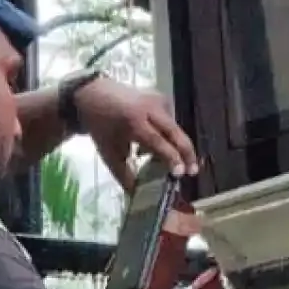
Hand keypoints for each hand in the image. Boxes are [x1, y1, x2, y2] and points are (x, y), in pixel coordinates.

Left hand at [74, 78, 199, 187]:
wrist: (95, 93)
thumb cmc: (102, 126)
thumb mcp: (109, 153)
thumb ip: (124, 174)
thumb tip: (137, 195)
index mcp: (134, 121)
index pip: (158, 142)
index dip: (172, 158)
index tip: (181, 173)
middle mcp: (150, 108)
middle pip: (175, 133)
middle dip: (187, 153)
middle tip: (193, 172)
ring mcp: (158, 100)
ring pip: (175, 128)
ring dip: (175, 146)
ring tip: (166, 160)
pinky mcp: (162, 97)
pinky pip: (171, 121)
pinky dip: (168, 135)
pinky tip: (157, 141)